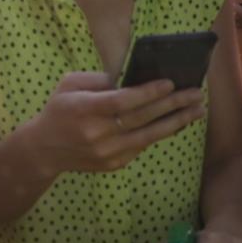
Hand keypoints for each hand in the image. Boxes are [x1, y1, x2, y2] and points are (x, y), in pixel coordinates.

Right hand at [26, 71, 206, 175]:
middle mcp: (98, 133)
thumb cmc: (59, 109)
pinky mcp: (114, 163)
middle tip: (196, 94)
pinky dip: (160, 133)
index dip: (148, 93)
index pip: (123, 101)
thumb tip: (131, 78)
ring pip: (149, 136)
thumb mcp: (69, 85)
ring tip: (197, 111)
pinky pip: (142, 146)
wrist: (44, 149)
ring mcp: (107, 151)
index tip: (170, 83)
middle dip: (173, 104)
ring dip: (177, 122)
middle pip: (142, 118)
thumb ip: (98, 79)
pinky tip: (176, 123)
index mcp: (85, 109)